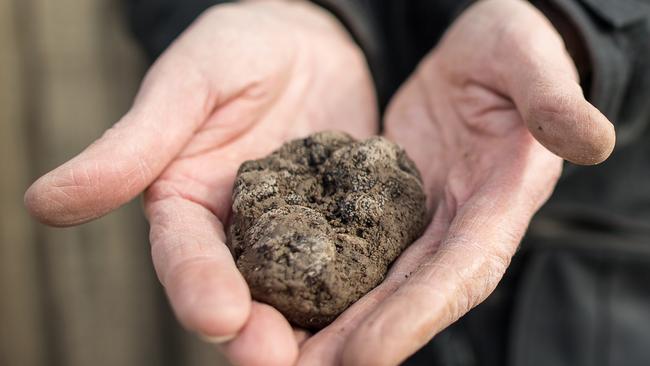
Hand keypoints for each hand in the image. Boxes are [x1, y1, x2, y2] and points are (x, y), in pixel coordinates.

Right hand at [24, 1, 375, 364]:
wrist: (308, 41)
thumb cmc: (237, 51)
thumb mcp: (186, 86)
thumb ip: (132, 146)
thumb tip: (43, 202)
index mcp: (191, 208)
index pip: (186, 258)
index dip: (197, 288)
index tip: (218, 316)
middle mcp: (242, 235)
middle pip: (245, 295)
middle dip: (257, 333)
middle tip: (278, 360)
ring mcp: (299, 236)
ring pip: (302, 294)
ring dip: (314, 330)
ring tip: (337, 357)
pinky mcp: (347, 227)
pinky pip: (359, 262)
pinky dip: (369, 289)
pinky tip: (390, 310)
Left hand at [297, 0, 614, 363]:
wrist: (476, 57)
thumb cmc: (508, 51)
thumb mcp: (526, 58)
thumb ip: (551, 97)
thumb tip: (591, 139)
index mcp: (499, 201)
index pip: (461, 271)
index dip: (417, 315)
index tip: (366, 355)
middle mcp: (458, 226)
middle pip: (409, 297)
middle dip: (361, 340)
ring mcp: (422, 222)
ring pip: (377, 284)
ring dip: (334, 325)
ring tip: (286, 355)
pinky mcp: (387, 209)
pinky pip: (355, 251)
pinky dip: (324, 281)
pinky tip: (285, 301)